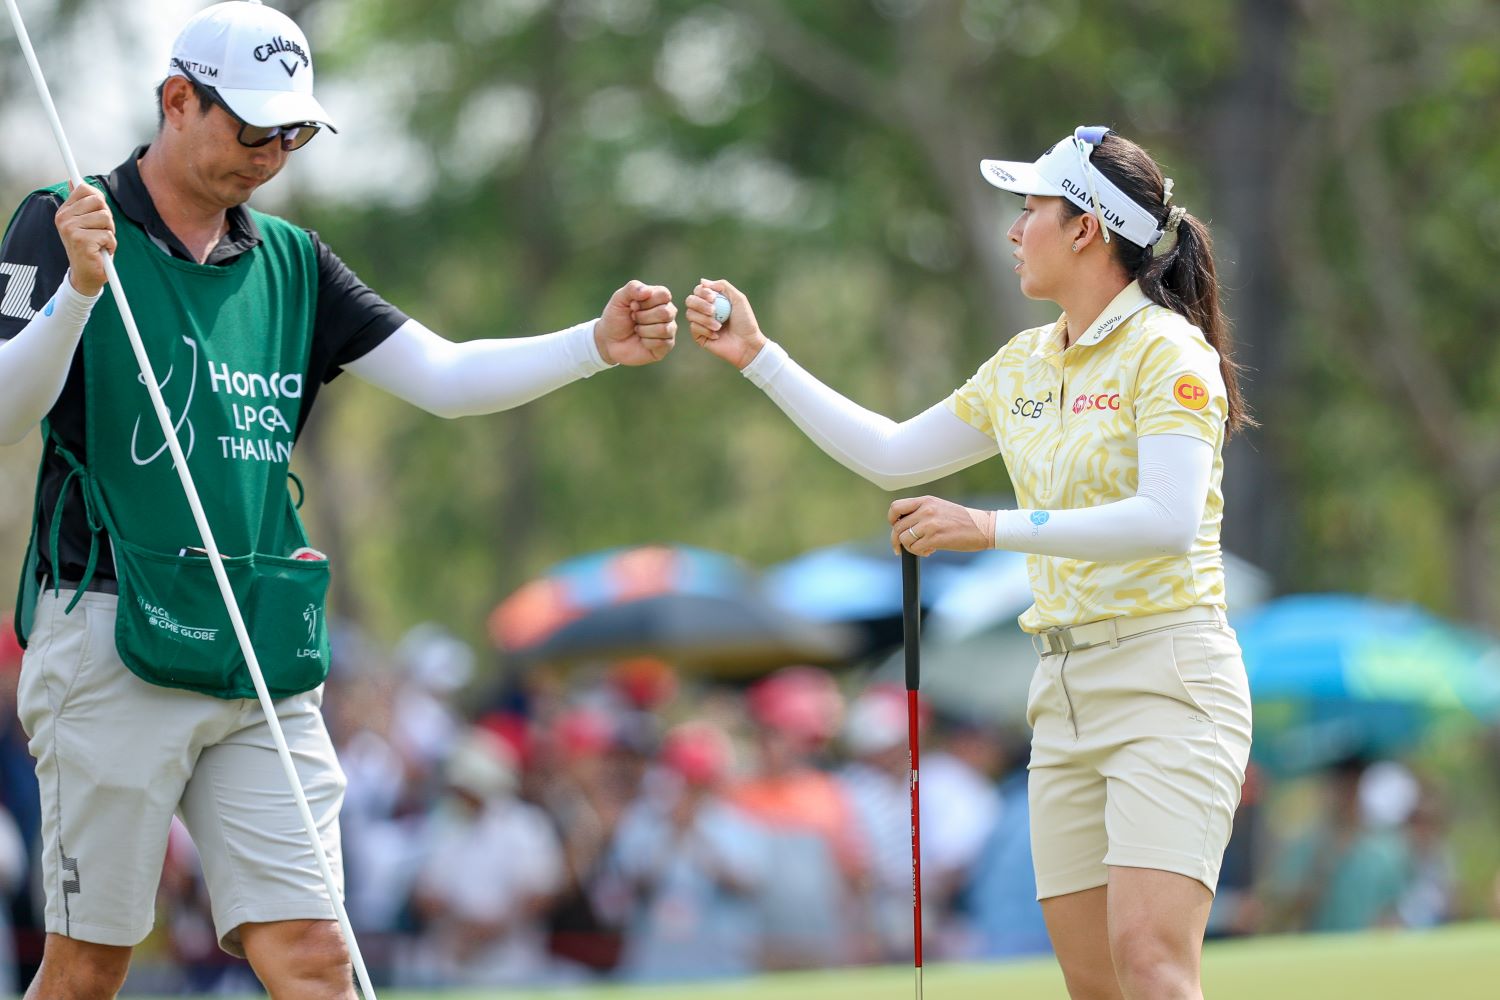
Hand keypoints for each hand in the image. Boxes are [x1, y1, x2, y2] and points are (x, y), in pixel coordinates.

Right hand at [55, 182, 114, 296]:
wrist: (86, 276)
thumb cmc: (90, 248)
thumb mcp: (84, 223)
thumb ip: (81, 203)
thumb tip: (73, 180)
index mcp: (64, 212)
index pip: (85, 189)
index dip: (99, 200)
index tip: (98, 212)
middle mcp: (64, 218)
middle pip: (99, 201)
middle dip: (107, 217)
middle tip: (100, 232)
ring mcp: (71, 229)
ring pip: (105, 218)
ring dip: (109, 232)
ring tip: (100, 243)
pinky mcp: (82, 241)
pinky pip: (108, 235)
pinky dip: (111, 245)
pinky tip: (101, 252)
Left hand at [596, 280, 676, 365]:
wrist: (609, 341)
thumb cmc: (616, 317)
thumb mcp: (619, 299)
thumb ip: (632, 288)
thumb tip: (648, 291)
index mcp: (659, 298)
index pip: (664, 295)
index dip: (646, 302)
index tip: (633, 305)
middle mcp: (667, 312)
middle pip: (665, 313)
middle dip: (643, 317)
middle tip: (633, 318)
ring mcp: (669, 329)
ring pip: (664, 329)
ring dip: (644, 330)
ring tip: (637, 329)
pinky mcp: (666, 346)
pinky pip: (662, 343)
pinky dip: (646, 342)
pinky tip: (641, 341)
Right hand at [686, 278, 766, 369]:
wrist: (747, 343)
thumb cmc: (745, 321)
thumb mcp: (738, 299)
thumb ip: (723, 286)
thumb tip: (702, 281)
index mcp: (713, 301)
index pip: (698, 291)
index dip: (702, 292)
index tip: (713, 297)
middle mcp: (704, 311)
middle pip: (690, 301)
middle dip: (700, 304)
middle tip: (713, 310)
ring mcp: (701, 324)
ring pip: (690, 314)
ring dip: (705, 319)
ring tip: (719, 326)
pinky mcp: (699, 336)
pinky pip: (694, 328)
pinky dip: (706, 330)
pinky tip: (717, 335)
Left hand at [889, 495, 994, 555]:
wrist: (984, 528)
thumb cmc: (963, 520)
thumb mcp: (940, 507)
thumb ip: (922, 512)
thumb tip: (904, 526)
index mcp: (926, 501)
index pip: (896, 507)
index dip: (892, 520)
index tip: (896, 528)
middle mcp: (926, 510)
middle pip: (897, 527)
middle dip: (896, 541)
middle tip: (901, 548)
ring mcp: (930, 524)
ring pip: (904, 539)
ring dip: (911, 548)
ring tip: (924, 547)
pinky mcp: (935, 538)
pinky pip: (915, 549)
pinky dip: (920, 552)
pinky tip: (931, 550)